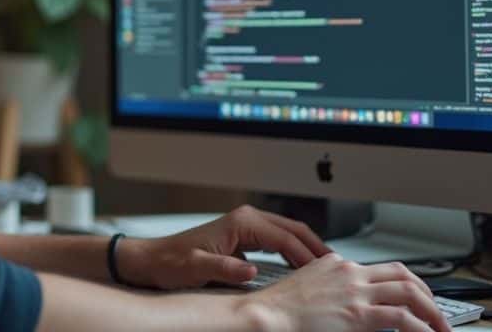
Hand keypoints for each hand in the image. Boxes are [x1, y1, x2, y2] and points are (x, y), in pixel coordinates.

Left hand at [116, 204, 330, 289]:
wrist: (153, 260)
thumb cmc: (172, 262)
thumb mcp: (197, 268)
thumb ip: (224, 268)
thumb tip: (250, 269)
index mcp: (241, 222)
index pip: (285, 238)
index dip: (307, 256)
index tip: (324, 273)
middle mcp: (246, 218)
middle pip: (294, 229)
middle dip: (317, 247)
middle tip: (339, 268)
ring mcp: (246, 225)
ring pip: (288, 233)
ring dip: (308, 247)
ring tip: (328, 268)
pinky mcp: (244, 235)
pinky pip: (278, 240)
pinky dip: (294, 250)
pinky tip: (302, 266)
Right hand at [238, 253, 450, 331]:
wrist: (266, 315)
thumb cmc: (278, 308)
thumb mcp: (306, 287)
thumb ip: (330, 289)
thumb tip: (345, 305)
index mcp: (337, 264)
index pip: (381, 268)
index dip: (404, 283)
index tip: (414, 298)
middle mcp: (350, 272)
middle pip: (403, 274)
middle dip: (427, 293)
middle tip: (436, 313)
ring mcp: (356, 291)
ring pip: (410, 292)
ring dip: (433, 312)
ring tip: (442, 328)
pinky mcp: (358, 314)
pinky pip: (402, 318)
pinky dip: (423, 328)